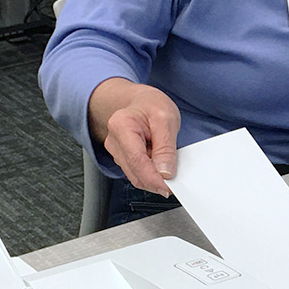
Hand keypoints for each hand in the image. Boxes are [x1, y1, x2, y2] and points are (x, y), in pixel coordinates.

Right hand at [88, 78, 180, 195]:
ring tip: (168, 165)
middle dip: (155, 181)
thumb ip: (165, 148)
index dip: (153, 179)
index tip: (168, 187)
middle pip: (134, 173)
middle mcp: (114, 140)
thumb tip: (165, 172)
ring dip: (153, 178)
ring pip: (135, 176)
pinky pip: (137, 172)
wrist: (142, 101)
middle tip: (174, 182)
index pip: (137, 161)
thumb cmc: (152, 105)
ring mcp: (116, 151)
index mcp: (121, 126)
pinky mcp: (122, 158)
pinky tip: (159, 164)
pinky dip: (150, 174)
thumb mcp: (166, 119)